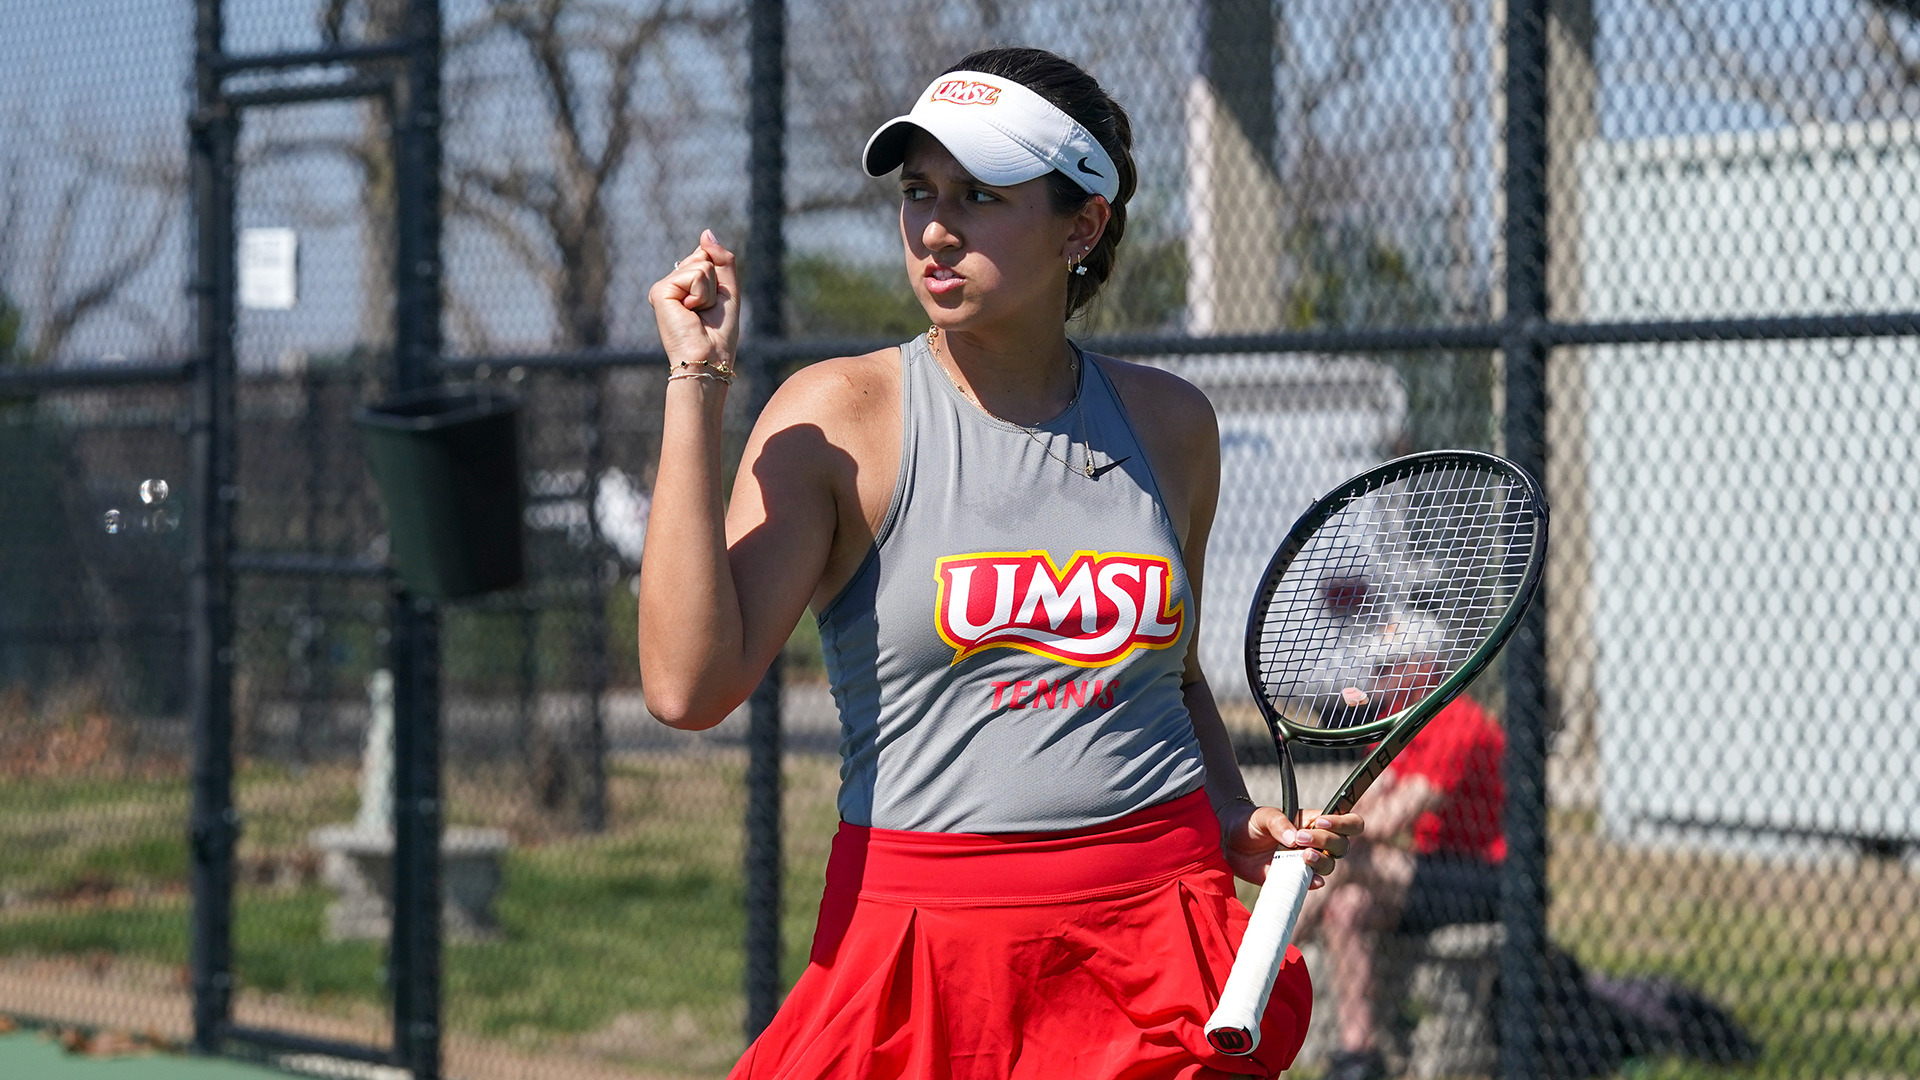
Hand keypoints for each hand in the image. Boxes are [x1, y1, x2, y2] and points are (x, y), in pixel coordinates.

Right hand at [648, 229, 739, 372]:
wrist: (709, 357)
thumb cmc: (719, 332)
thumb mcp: (728, 290)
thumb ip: (721, 258)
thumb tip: (706, 232)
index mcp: (685, 285)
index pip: (706, 257)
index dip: (719, 277)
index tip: (714, 304)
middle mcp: (671, 285)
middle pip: (704, 258)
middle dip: (715, 284)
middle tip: (706, 310)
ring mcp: (664, 287)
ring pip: (701, 265)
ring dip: (709, 292)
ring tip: (698, 313)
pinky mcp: (659, 291)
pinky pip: (694, 275)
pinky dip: (701, 294)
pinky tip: (690, 312)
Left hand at [1219, 804, 1363, 888]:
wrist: (1230, 842)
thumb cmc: (1252, 822)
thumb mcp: (1263, 816)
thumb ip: (1279, 822)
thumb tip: (1293, 838)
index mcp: (1314, 822)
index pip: (1347, 822)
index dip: (1343, 823)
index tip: (1321, 823)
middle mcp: (1316, 843)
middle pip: (1341, 845)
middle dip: (1326, 841)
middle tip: (1301, 838)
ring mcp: (1306, 862)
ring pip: (1330, 866)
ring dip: (1321, 862)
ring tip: (1303, 856)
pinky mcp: (1294, 878)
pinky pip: (1311, 883)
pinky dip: (1313, 882)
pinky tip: (1309, 878)